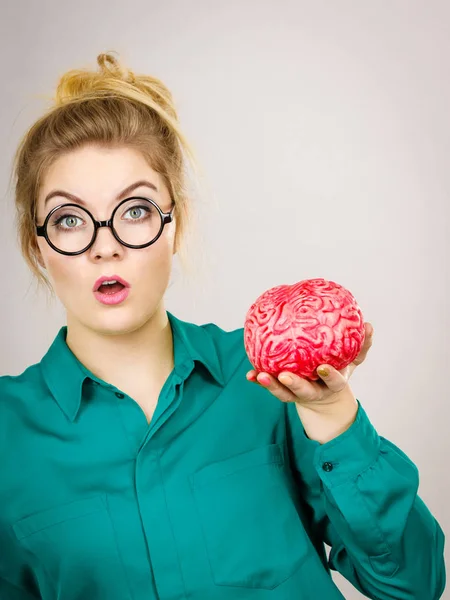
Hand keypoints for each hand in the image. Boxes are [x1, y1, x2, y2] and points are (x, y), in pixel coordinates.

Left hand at [246, 322, 373, 410]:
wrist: (325, 398)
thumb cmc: (338, 371)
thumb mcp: (352, 361)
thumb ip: (362, 345)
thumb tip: (369, 325)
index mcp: (331, 385)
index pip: (333, 383)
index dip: (329, 377)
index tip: (323, 368)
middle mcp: (313, 391)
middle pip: (303, 391)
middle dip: (293, 384)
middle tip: (283, 375)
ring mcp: (296, 394)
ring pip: (283, 393)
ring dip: (270, 385)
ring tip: (258, 374)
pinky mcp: (282, 391)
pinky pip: (270, 386)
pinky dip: (259, 381)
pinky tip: (249, 375)